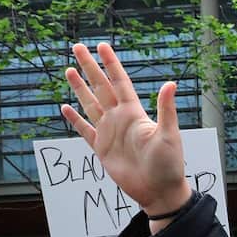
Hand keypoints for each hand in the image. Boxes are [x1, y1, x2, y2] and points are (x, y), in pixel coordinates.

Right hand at [61, 43, 191, 217]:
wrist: (159, 191)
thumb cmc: (168, 164)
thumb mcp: (169, 135)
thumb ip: (166, 109)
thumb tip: (171, 83)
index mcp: (134, 113)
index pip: (120, 82)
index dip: (111, 64)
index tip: (102, 45)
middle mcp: (120, 119)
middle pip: (101, 87)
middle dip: (89, 67)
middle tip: (77, 47)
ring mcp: (109, 133)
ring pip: (90, 104)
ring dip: (80, 88)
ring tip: (69, 70)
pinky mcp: (102, 149)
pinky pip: (84, 130)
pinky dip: (75, 119)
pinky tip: (66, 107)